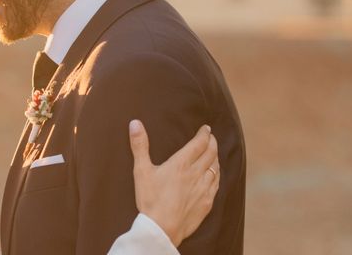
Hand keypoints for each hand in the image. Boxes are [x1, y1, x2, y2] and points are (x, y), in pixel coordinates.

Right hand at [128, 120, 219, 246]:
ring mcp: (203, 189)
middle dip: (212, 143)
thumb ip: (139, 145)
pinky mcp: (206, 203)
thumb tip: (135, 123)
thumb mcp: (141, 170)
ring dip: (215, 157)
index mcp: (180, 164)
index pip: (198, 144)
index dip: (204, 134)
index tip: (206, 128)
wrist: (161, 228)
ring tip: (213, 152)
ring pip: (215, 168)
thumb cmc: (150, 199)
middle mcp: (195, 174)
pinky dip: (217, 174)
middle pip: (210, 153)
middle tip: (211, 137)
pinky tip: (214, 174)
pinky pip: (216, 184)